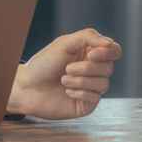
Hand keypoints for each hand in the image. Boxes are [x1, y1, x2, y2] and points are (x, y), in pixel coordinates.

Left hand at [7, 28, 121, 119]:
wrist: (27, 87)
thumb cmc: (43, 64)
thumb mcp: (64, 43)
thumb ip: (88, 37)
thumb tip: (110, 43)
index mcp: (90, 53)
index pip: (114, 50)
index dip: (108, 52)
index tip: (92, 54)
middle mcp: (93, 70)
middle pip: (109, 67)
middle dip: (87, 68)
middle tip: (67, 68)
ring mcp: (91, 87)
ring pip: (104, 83)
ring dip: (80, 81)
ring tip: (63, 79)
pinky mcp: (87, 103)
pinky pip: (95, 97)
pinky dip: (79, 92)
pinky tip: (66, 91)